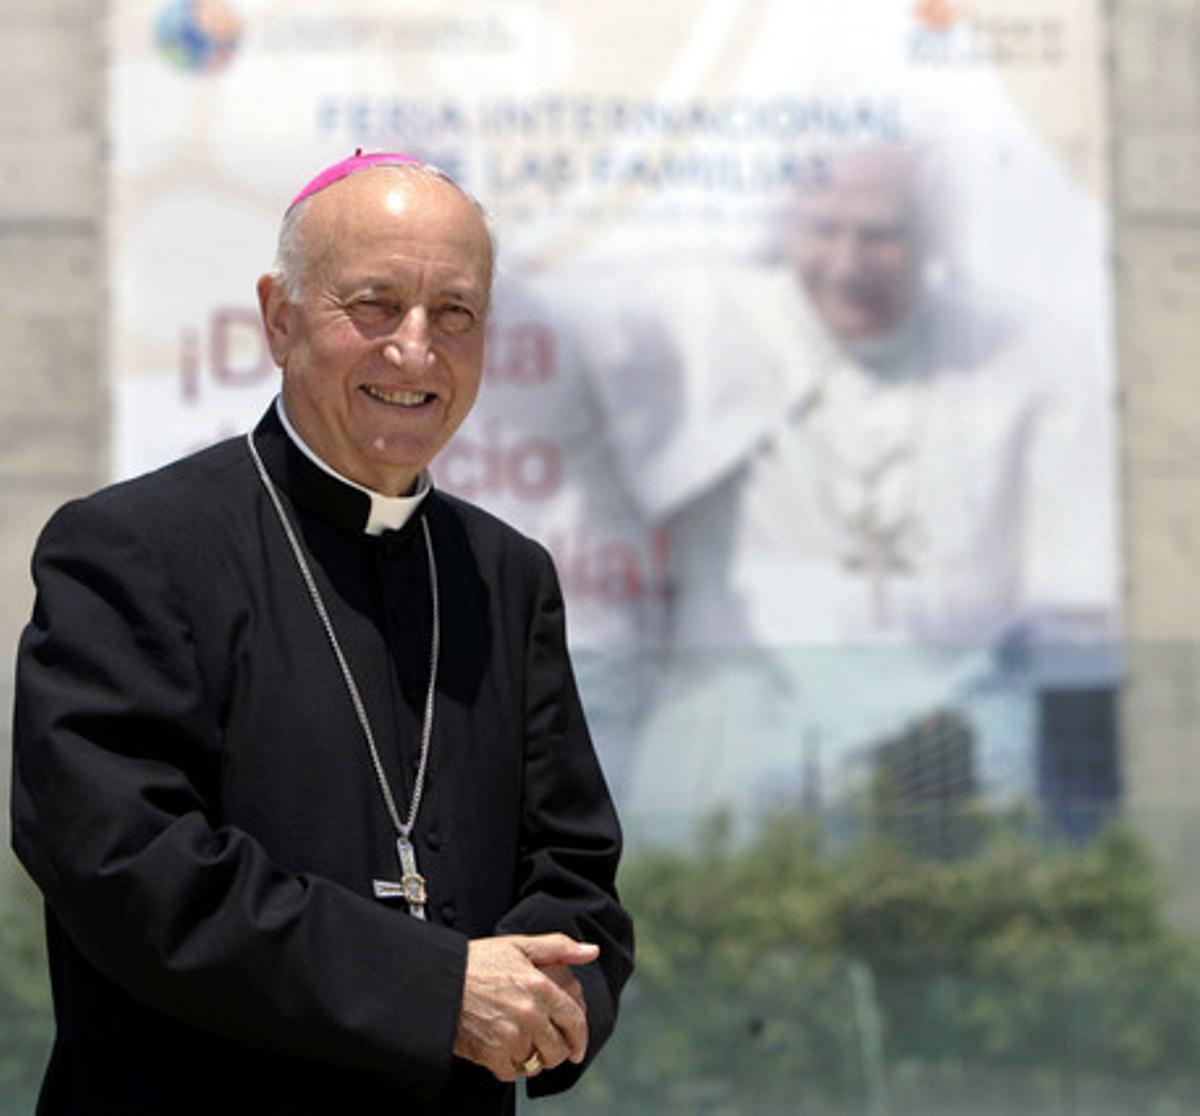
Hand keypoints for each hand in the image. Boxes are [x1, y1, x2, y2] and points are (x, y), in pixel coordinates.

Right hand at [452, 933, 598, 1081]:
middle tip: (547, 1046)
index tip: (577, 1047)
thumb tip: (591, 952)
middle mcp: (530, 1014)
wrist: (437, 981)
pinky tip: (502, 1049)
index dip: (580, 1037)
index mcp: (541, 986)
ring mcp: (512, 1036)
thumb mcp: (518, 945)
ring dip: (533, 1058)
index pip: (575, 1021)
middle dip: (556, 1050)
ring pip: (537, 1063)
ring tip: (522, 1045)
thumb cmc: (477, 962)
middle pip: (558, 1049)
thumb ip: (558, 947)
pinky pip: (512, 1073)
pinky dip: (510, 1066)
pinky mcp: (492, 1055)